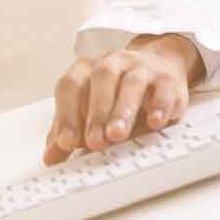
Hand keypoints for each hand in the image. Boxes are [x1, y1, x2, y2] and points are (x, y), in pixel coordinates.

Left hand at [42, 34, 205, 164]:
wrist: (159, 67)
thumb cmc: (118, 93)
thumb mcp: (90, 109)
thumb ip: (71, 130)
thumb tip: (51, 157)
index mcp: (88, 69)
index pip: (71, 86)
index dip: (67, 114)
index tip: (66, 142)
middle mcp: (113, 62)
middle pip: (101, 80)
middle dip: (96, 113)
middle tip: (94, 142)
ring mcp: (142, 67)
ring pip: (131, 83)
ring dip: (123, 110)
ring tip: (118, 135)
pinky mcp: (168, 78)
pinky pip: (164, 88)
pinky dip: (160, 106)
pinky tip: (155, 123)